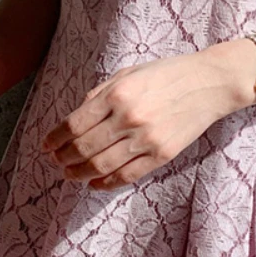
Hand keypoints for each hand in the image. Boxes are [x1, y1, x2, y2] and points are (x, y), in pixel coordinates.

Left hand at [42, 48, 243, 189]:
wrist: (209, 83)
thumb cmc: (168, 74)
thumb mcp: (129, 73)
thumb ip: (100, 94)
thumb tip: (76, 117)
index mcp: (117, 94)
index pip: (74, 124)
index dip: (55, 138)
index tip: (46, 145)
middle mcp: (128, 118)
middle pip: (83, 147)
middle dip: (63, 157)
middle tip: (55, 160)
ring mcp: (146, 139)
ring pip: (101, 165)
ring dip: (79, 173)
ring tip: (69, 174)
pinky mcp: (161, 154)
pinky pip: (127, 175)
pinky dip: (106, 183)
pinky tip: (94, 183)